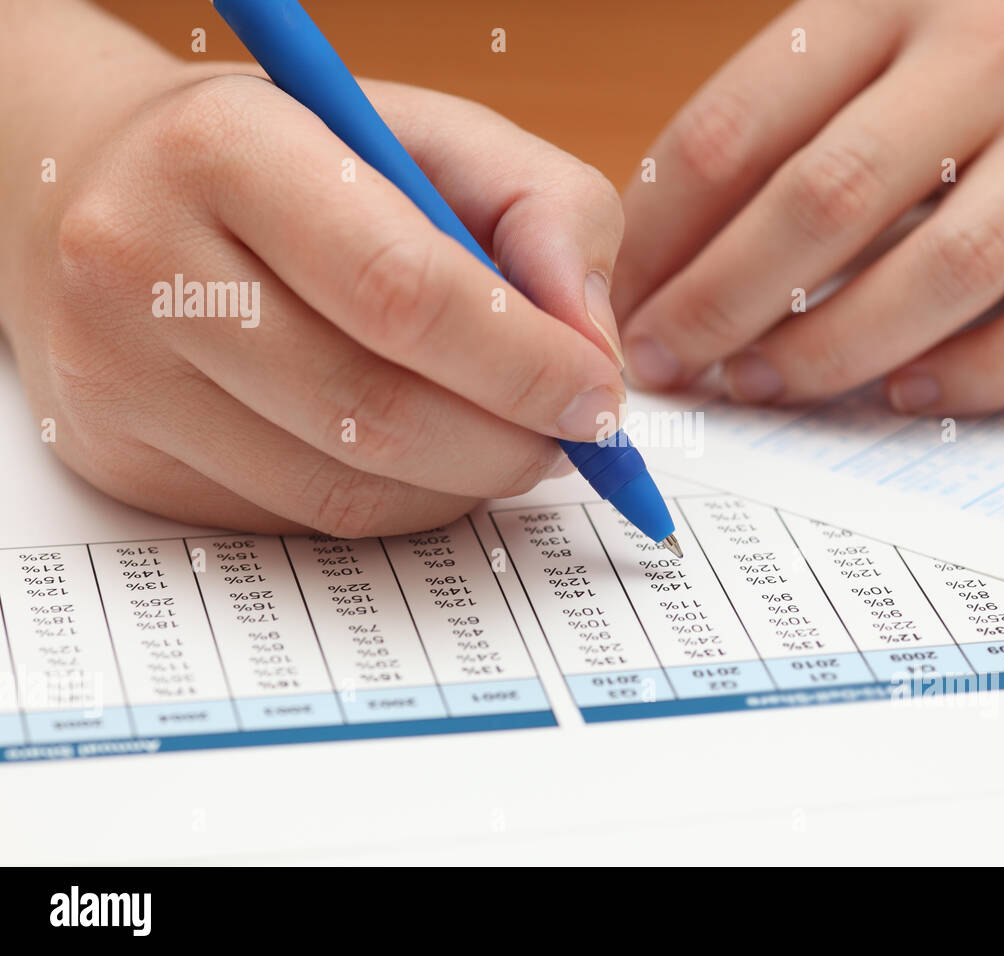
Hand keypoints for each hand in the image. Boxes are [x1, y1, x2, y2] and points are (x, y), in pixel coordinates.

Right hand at [5, 63, 626, 535]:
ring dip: (459, 486)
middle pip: (373, 412)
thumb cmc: (301, 155)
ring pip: (340, 489)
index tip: (597, 399)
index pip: (403, 291)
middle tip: (569, 439)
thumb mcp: (438, 136)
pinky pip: (298, 520)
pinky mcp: (121, 458)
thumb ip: (547, 212)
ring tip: (503, 440)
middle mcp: (141, 263)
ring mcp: (117, 376)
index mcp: (227, 148)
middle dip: (508, 444)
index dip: (523, 364)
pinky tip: (419, 455)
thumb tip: (592, 348)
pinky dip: (394, 503)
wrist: (115, 185)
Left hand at [614, 0, 1003, 413]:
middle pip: (831, 198)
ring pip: (946, 269)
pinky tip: (904, 394)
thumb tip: (653, 261)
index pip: (740, 126)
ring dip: (831, 348)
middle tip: (668, 365)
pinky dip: (978, 377)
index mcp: (890, 0)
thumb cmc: (982, 47)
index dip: (662, 235)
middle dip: (724, 301)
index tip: (619, 304)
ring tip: (757, 384)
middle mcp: (992, 56)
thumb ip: (773, 126)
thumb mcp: (870, 35)